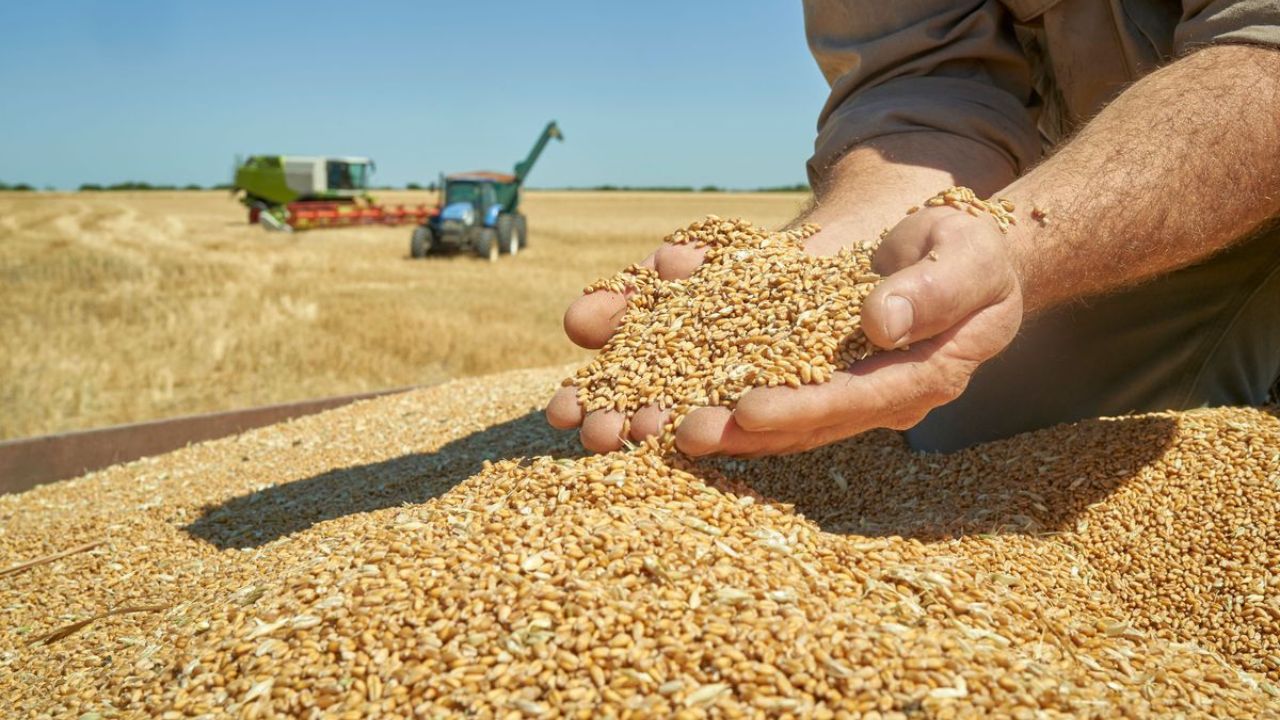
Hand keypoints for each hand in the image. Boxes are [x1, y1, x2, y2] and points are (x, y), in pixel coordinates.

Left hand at [548, 207, 1024, 454]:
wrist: (955, 254)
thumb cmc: (969, 251)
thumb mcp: (966, 255)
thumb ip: (934, 288)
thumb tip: (881, 322)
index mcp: (918, 378)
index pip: (854, 402)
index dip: (799, 409)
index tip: (745, 411)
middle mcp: (869, 396)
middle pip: (797, 424)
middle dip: (734, 431)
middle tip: (676, 432)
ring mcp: (834, 386)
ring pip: (765, 414)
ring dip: (705, 419)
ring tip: (645, 424)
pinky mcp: (803, 366)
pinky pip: (749, 379)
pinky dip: (700, 379)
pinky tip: (647, 384)